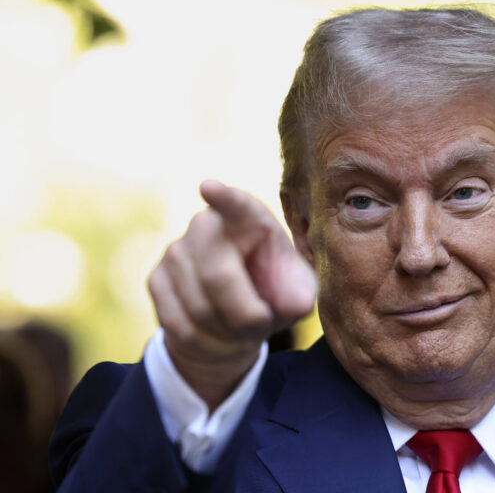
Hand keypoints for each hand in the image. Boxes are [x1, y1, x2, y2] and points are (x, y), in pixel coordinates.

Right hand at [148, 180, 316, 408]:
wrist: (235, 318)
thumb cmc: (273, 293)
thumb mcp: (296, 293)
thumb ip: (299, 296)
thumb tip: (296, 304)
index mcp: (249, 219)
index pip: (237, 206)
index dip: (225, 198)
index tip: (210, 187)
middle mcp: (206, 226)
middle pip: (219, 278)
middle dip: (246, 314)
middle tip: (265, 324)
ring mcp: (176, 251)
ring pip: (199, 308)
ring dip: (228, 334)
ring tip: (244, 329)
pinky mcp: (156, 279)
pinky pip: (179, 326)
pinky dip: (207, 344)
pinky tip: (220, 337)